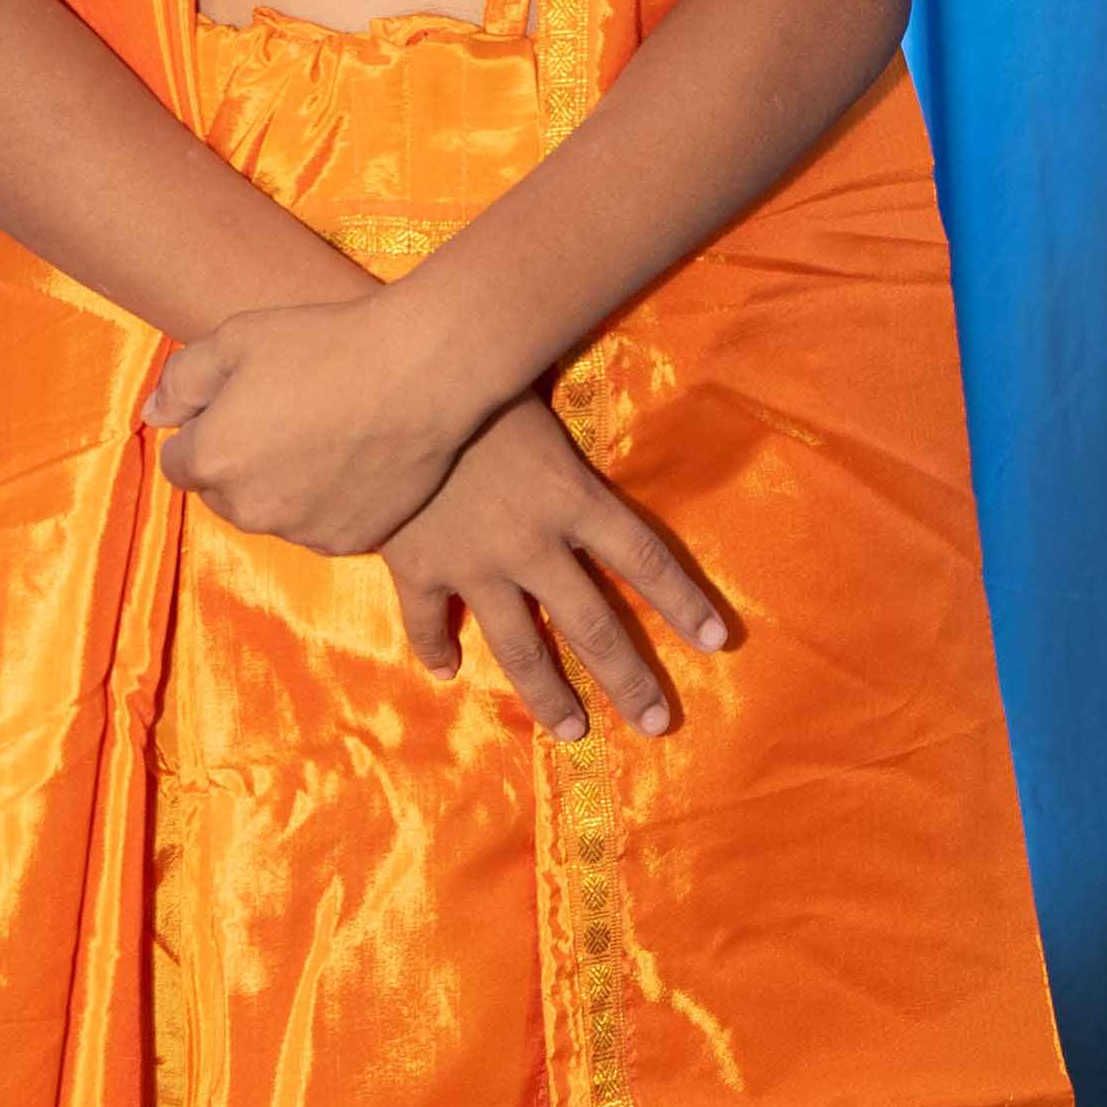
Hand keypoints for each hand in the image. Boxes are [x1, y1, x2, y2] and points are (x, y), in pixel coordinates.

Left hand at [142, 289, 475, 553]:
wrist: (422, 372)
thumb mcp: (237, 339)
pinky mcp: (348, 541)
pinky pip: (317, 526)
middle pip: (222, 493)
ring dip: (281, 486)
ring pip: (271, 512)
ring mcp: (301, 530)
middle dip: (238, 462)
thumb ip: (182, 380)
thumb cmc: (324, 344)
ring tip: (323, 436)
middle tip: (285, 416)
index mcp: (213, 460)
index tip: (238, 405)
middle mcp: (250, 508)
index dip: (203, 431)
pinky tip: (351, 460)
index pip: (178, 463)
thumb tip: (154, 415)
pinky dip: (325, 503)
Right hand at [377, 394, 732, 744]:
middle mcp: (534, 542)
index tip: (718, 642)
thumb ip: (570, 440)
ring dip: (549, 694)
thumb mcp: (543, 400)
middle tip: (656, 723)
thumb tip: (599, 431)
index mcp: (573, 497)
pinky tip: (448, 673)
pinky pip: (431, 620)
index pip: (646, 559)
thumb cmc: (477, 378)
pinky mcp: (419, 565)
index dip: (685, 603)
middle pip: (594, 625)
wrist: (388, 391)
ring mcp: (475, 563)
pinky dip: (437, 648)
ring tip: (572, 729)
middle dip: (630, 680)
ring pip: (521, 647)